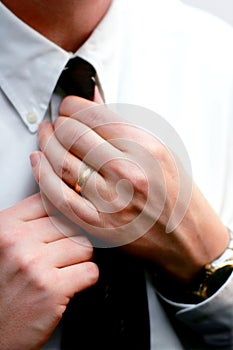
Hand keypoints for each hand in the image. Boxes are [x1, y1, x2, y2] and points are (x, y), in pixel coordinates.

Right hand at [0, 193, 97, 349]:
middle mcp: (18, 243)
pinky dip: (85, 279)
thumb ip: (29, 224)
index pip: (50, 201)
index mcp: (6, 228)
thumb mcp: (5, 246)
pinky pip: (90, 271)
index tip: (68, 222)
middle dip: (71, 241)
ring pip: (84, 246)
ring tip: (62, 271)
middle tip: (59, 258)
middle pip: (70, 224)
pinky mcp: (52, 290)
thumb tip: (64, 202)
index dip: (64, 213)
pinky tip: (69, 285)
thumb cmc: (3, 288)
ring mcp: (35, 265)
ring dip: (79, 260)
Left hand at [31, 96, 228, 283]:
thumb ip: (122, 124)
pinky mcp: (96, 224)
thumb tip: (91, 99)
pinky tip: (39, 161)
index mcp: (145, 149)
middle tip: (56, 123)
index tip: (68, 108)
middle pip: (72, 135)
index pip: (93, 115)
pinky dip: (42, 174)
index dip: (72, 106)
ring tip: (46, 137)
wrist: (183, 237)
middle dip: (58, 124)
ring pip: (60, 161)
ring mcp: (110, 201)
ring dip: (46, 144)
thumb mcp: (159, 150)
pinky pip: (57, 194)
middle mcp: (128, 173)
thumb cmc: (175, 194)